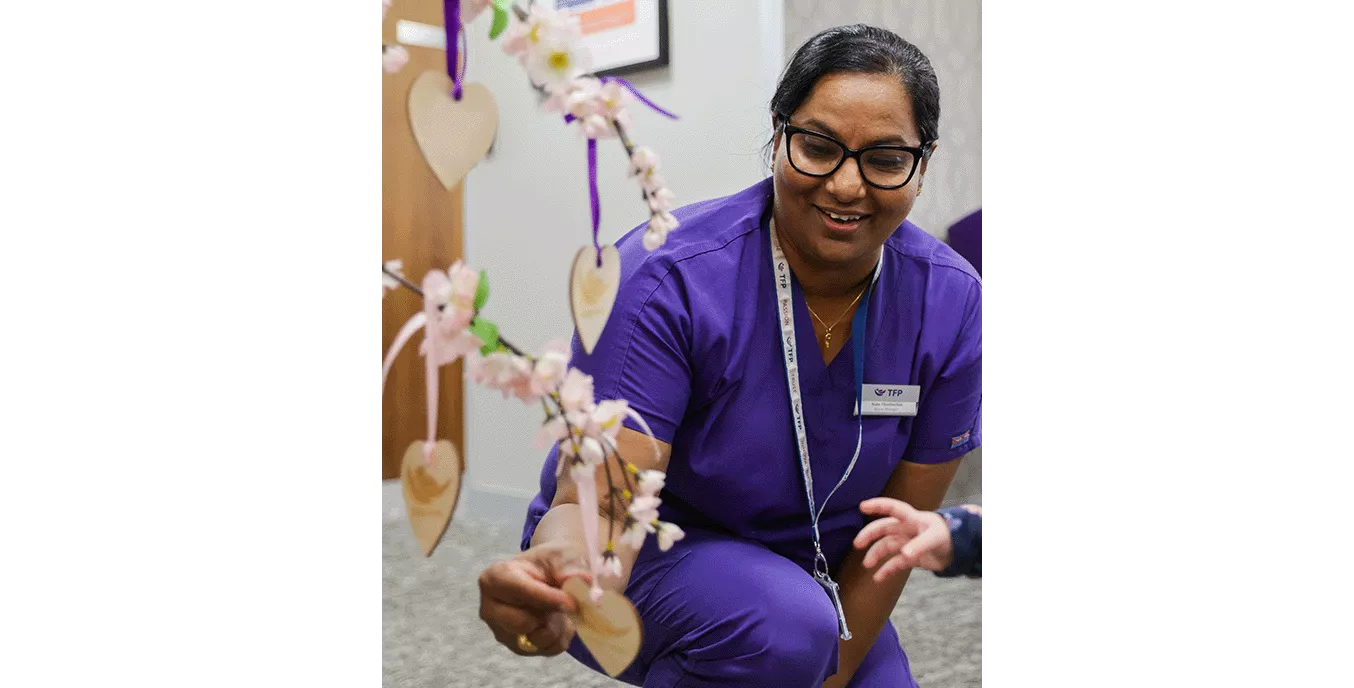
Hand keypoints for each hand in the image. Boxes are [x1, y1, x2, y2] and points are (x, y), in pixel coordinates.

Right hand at [478, 542, 592, 656]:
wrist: (548, 575)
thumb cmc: (549, 562)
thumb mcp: (561, 556)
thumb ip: (572, 569)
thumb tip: (587, 586)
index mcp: (495, 579)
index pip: (519, 592)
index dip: (548, 598)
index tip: (571, 602)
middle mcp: (491, 609)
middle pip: (524, 623)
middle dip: (551, 613)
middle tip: (566, 600)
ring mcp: (502, 631)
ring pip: (539, 639)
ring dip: (558, 624)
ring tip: (560, 607)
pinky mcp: (518, 647)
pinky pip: (548, 649)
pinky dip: (561, 636)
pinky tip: (558, 618)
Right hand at [854, 498, 953, 581]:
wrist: (959, 552)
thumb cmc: (947, 537)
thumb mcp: (934, 538)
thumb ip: (919, 545)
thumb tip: (904, 554)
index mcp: (912, 519)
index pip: (893, 508)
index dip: (878, 506)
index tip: (862, 506)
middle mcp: (906, 529)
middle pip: (884, 529)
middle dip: (869, 535)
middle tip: (857, 544)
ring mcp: (907, 543)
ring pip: (886, 546)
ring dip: (875, 555)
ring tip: (867, 565)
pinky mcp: (911, 557)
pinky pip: (894, 562)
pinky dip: (886, 570)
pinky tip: (878, 578)